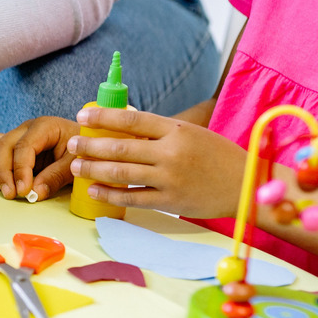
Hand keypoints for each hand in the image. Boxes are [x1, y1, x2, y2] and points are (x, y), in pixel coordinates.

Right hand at [0, 116, 81, 201]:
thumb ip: (56, 177)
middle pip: (3, 145)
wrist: (85, 147)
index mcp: (44, 127)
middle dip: (3, 172)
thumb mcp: (75, 164)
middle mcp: (26, 129)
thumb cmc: (82, 152)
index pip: (24, 146)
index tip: (23, 191)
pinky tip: (2, 184)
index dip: (21, 170)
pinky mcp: (11, 147)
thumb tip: (35, 193)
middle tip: (12, 195)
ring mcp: (16, 136)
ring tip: (5, 190)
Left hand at [68, 107, 246, 217]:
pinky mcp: (169, 201)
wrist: (245, 185)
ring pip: (121, 172)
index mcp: (177, 130)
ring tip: (75, 166)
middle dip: (91, 146)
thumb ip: (160, 131)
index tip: (83, 116)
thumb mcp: (192, 134)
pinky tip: (93, 190)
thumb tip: (122, 125)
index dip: (104, 117)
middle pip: (121, 147)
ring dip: (93, 169)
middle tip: (72, 144)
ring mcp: (170, 178)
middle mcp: (171, 152)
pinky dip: (109, 194)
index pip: (133, 119)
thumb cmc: (217, 156)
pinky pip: (132, 198)